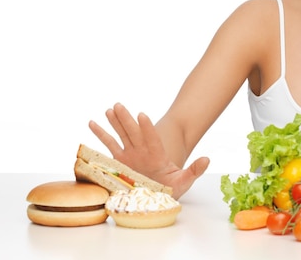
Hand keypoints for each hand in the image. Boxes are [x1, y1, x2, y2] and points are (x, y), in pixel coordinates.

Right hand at [88, 103, 209, 198]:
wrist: (159, 195)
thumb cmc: (171, 188)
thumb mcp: (184, 180)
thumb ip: (194, 170)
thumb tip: (207, 159)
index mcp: (157, 154)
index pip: (152, 138)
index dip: (147, 127)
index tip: (142, 115)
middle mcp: (142, 150)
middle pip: (134, 132)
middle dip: (126, 119)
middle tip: (119, 105)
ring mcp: (130, 154)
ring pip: (121, 134)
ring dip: (115, 123)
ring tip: (109, 110)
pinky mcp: (120, 160)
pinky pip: (109, 145)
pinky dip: (101, 135)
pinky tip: (92, 123)